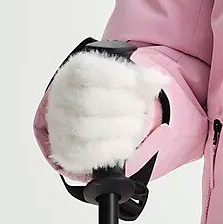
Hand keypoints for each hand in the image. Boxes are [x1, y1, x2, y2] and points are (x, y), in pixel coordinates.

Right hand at [45, 49, 168, 177]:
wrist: (85, 119)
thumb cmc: (106, 93)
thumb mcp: (125, 79)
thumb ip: (142, 77)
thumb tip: (162, 80)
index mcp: (72, 74)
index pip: (84, 70)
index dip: (112, 75)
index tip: (132, 81)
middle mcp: (61, 99)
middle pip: (87, 102)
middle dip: (122, 105)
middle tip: (140, 108)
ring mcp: (60, 127)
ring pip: (85, 128)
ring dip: (120, 127)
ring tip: (136, 124)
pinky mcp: (67, 151)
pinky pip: (87, 153)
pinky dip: (114, 148)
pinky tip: (128, 143)